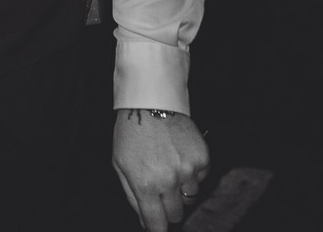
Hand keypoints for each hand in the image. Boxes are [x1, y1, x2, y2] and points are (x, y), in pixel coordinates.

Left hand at [113, 109, 209, 230]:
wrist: (151, 102)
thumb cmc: (131, 133)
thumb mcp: (120, 165)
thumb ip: (132, 196)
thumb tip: (145, 219)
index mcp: (145, 184)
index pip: (157, 224)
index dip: (157, 229)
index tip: (158, 227)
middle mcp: (169, 180)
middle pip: (176, 214)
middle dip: (167, 208)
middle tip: (161, 191)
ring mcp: (188, 170)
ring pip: (190, 197)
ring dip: (180, 189)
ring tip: (169, 168)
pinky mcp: (202, 158)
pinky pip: (201, 179)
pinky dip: (192, 173)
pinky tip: (179, 156)